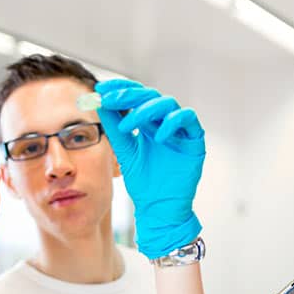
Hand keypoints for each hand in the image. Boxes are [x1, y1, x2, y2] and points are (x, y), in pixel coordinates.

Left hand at [96, 79, 204, 258]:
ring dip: (145, 110)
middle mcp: (165, 121)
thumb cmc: (143, 182)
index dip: (120, 88)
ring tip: (127, 125)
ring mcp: (180, 129)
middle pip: (150, 96)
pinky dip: (172, 122)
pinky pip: (188, 119)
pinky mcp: (194, 139)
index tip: (101, 87)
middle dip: (129, 96)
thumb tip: (99, 102)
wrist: (158, 206)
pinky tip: (158, 136)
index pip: (136, 96)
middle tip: (110, 99)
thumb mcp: (124, 150)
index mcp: (148, 122)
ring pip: (167, 103)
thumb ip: (114, 127)